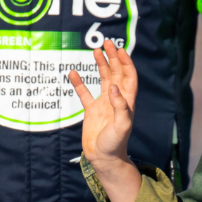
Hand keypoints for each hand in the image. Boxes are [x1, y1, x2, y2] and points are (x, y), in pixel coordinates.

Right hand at [69, 40, 142, 201]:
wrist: (103, 158)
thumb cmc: (116, 143)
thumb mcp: (122, 126)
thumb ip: (120, 107)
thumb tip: (115, 88)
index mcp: (126, 101)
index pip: (128, 77)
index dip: (126, 63)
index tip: (120, 50)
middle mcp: (116, 100)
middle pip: (116, 73)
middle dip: (113, 58)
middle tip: (107, 43)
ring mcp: (103, 104)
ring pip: (103, 79)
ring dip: (100, 65)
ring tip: (95, 51)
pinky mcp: (91, 111)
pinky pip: (84, 94)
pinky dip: (79, 83)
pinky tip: (72, 72)